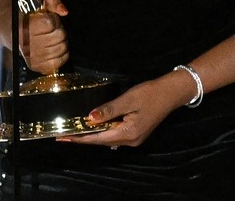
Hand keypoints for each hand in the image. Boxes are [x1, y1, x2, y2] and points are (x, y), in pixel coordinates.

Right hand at [20, 0, 68, 73]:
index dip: (53, 19)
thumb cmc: (28, 17)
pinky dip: (62, 54)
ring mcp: (33, 58)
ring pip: (62, 48)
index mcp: (25, 28)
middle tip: (51, 29)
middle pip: (59, 36)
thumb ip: (53, 2)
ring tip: (52, 38)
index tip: (48, 19)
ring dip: (61, 41)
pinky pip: (60, 62)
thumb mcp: (38, 3)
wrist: (12, 33)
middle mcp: (28, 45)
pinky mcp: (38, 67)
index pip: (50, 23)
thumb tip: (64, 12)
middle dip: (59, 30)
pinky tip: (54, 48)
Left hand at [57, 76, 179, 148]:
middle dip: (83, 137)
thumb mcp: (128, 99)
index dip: (80, 138)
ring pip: (108, 139)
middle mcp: (130, 141)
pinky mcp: (136, 133)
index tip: (63, 138)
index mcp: (128, 134)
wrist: (171, 93)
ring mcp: (134, 139)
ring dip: (93, 135)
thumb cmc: (150, 93)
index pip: (98, 138)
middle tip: (64, 134)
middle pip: (102, 141)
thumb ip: (108, 110)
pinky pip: (115, 135)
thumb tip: (89, 119)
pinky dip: (103, 131)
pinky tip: (95, 127)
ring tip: (75, 130)